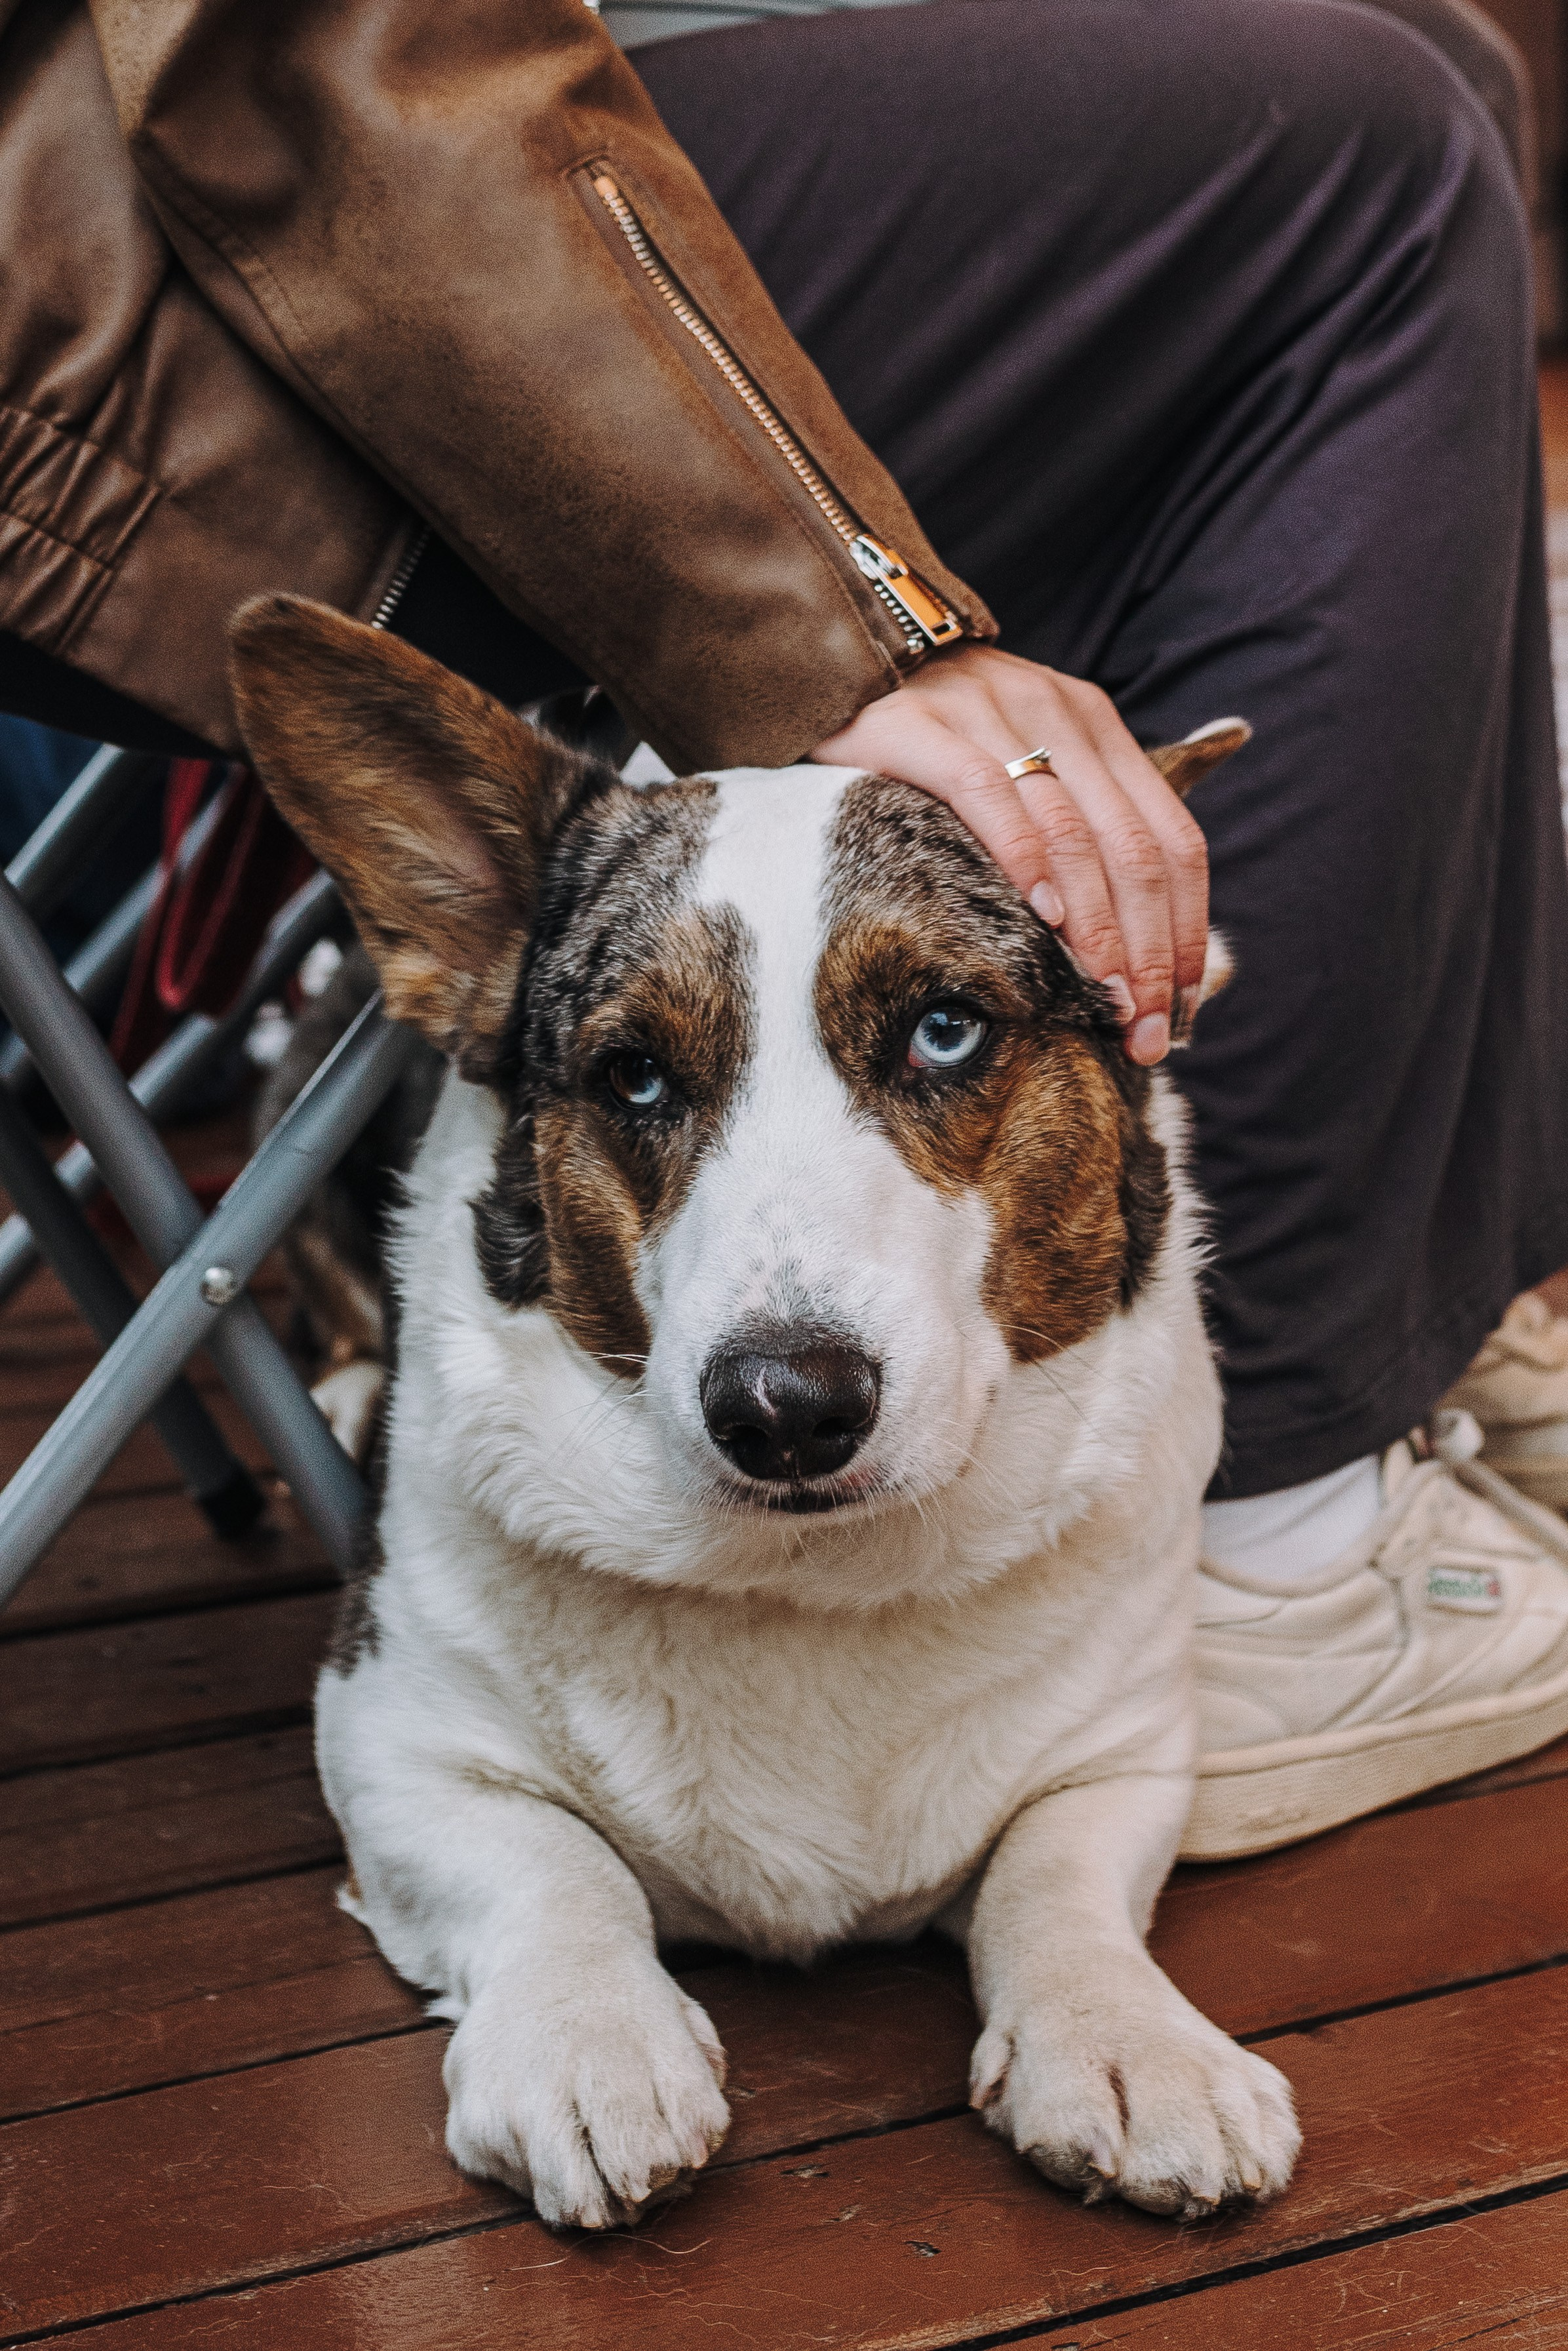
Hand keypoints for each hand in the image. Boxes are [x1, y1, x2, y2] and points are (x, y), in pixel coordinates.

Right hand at [812, 645, 1208, 1064]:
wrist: (835, 664)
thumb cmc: (933, 745)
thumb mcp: (1024, 769)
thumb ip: (1082, 830)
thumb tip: (1141, 936)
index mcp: (1094, 724)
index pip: (1172, 839)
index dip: (1187, 930)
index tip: (1182, 1008)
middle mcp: (1054, 711)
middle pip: (1131, 847)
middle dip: (1147, 950)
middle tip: (1142, 1028)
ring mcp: (989, 712)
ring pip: (1071, 831)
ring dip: (1096, 928)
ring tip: (1102, 995)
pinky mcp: (919, 727)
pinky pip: (985, 795)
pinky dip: (1022, 860)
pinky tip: (1042, 917)